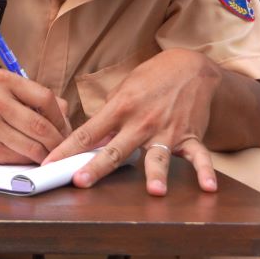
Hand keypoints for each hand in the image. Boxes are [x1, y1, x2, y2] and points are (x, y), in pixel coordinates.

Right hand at [0, 68, 70, 164]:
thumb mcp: (7, 89)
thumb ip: (37, 99)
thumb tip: (67, 119)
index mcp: (3, 81)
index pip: (45, 98)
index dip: (60, 116)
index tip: (64, 127)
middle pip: (40, 126)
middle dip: (58, 140)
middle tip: (64, 147)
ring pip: (32, 146)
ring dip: (47, 154)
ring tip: (51, 154)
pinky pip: (19, 158)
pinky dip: (30, 160)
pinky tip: (32, 157)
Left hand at [43, 48, 221, 194]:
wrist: (189, 67)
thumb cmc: (149, 80)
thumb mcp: (122, 92)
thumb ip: (107, 117)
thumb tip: (88, 141)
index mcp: (119, 108)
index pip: (87, 132)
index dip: (67, 149)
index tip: (50, 164)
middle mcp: (141, 122)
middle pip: (115, 149)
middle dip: (97, 166)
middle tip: (80, 181)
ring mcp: (167, 130)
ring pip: (158, 156)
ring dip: (156, 174)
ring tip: (154, 191)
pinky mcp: (190, 136)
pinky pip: (200, 156)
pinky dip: (206, 172)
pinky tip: (209, 188)